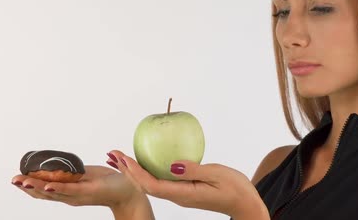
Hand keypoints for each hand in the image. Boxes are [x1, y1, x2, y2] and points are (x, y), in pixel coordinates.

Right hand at [10, 164, 142, 208]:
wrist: (128, 191)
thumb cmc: (109, 183)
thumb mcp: (87, 175)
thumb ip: (73, 172)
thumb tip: (61, 164)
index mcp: (69, 191)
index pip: (45, 190)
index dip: (30, 186)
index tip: (16, 179)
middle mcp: (70, 196)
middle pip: (44, 193)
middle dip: (27, 187)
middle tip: (13, 180)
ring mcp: (78, 195)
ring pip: (53, 192)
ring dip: (37, 187)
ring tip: (23, 182)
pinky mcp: (88, 191)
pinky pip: (70, 190)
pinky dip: (58, 188)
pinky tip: (48, 185)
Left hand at [107, 150, 269, 218]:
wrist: (245, 204)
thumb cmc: (235, 188)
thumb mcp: (217, 174)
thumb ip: (194, 170)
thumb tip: (172, 165)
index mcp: (183, 194)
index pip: (152, 184)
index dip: (135, 172)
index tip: (123, 158)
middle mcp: (178, 196)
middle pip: (146, 185)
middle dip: (127, 170)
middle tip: (113, 153)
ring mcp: (180, 195)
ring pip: (151, 184)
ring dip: (134, 171)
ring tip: (120, 158)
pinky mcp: (184, 191)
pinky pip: (160, 181)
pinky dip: (147, 171)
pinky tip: (145, 161)